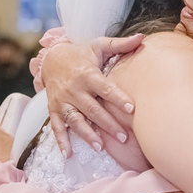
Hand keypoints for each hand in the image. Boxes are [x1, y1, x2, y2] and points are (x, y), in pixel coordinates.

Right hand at [41, 35, 141, 156]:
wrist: (51, 58)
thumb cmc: (80, 53)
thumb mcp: (98, 45)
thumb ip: (120, 44)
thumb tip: (142, 38)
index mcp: (87, 74)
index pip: (105, 88)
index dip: (117, 98)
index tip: (131, 108)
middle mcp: (74, 89)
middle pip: (93, 109)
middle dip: (108, 124)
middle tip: (124, 137)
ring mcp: (63, 101)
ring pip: (75, 120)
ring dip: (87, 134)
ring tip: (100, 147)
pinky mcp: (54, 109)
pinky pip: (57, 127)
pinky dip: (61, 141)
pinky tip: (68, 154)